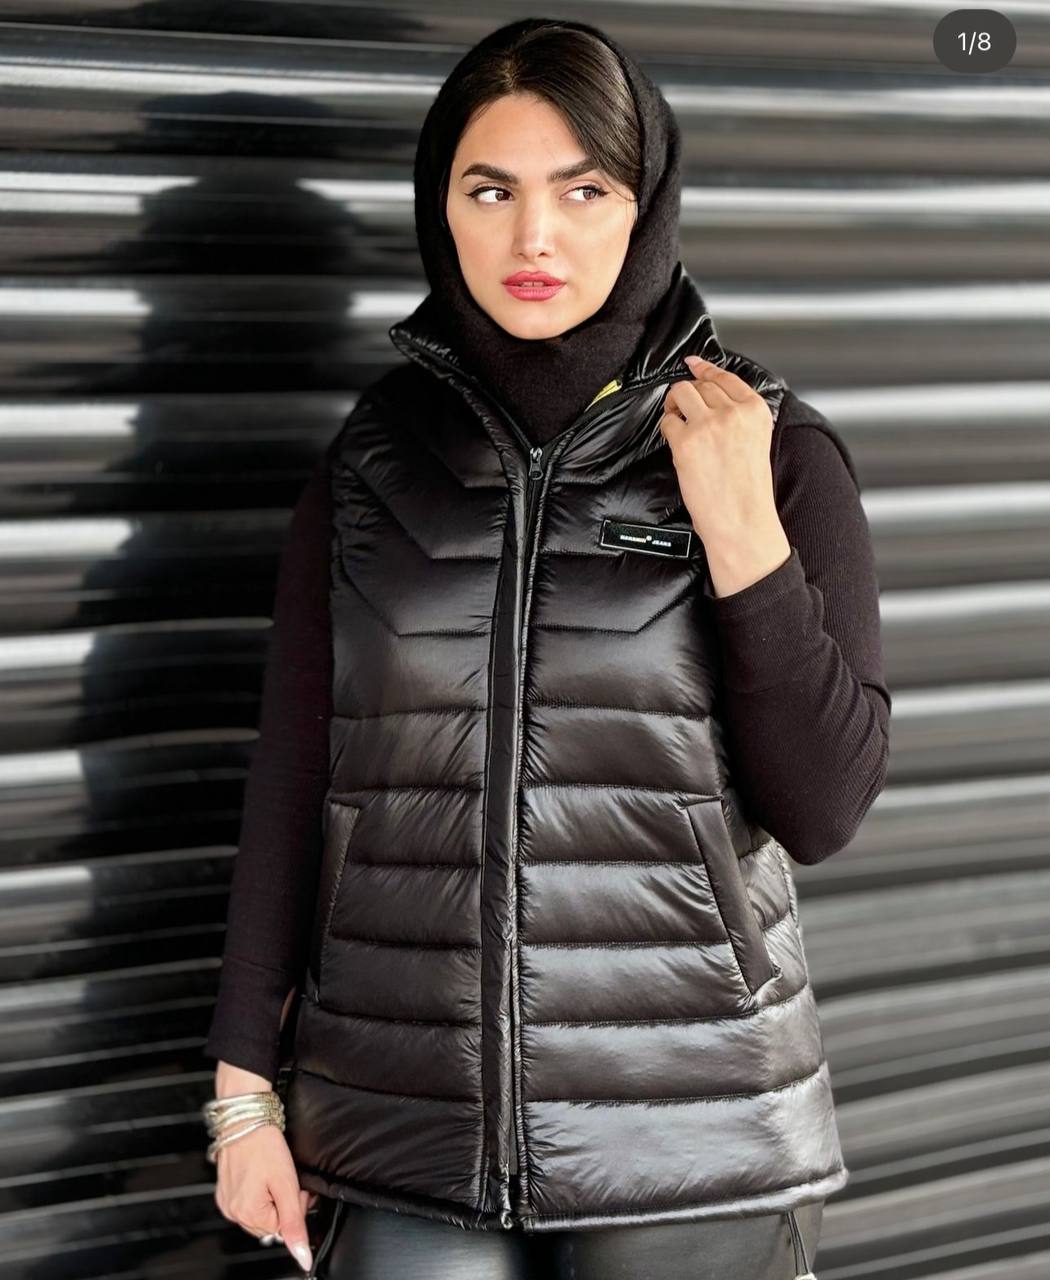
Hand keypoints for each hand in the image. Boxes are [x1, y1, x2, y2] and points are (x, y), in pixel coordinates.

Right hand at [213, 1123, 315, 1272]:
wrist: (245, 1118)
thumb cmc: (263, 1145)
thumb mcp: (287, 1184)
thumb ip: (295, 1223)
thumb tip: (302, 1256)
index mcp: (247, 1214)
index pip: (282, 1228)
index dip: (295, 1206)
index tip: (295, 1186)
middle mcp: (232, 1212)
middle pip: (270, 1222)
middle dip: (283, 1203)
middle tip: (285, 1177)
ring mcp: (226, 1201)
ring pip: (260, 1211)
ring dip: (271, 1197)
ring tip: (272, 1173)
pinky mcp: (225, 1190)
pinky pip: (248, 1201)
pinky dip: (259, 1191)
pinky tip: (261, 1173)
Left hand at [658, 355, 790, 595]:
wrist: (742, 521)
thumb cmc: (748, 492)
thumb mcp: (757, 443)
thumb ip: (740, 418)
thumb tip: (713, 401)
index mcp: (756, 412)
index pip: (726, 377)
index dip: (705, 369)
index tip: (694, 363)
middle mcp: (733, 413)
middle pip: (701, 384)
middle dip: (689, 393)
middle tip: (682, 406)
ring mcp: (708, 425)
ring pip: (682, 393)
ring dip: (674, 402)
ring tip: (675, 416)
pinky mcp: (686, 441)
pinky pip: (668, 420)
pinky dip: (667, 427)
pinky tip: (675, 440)